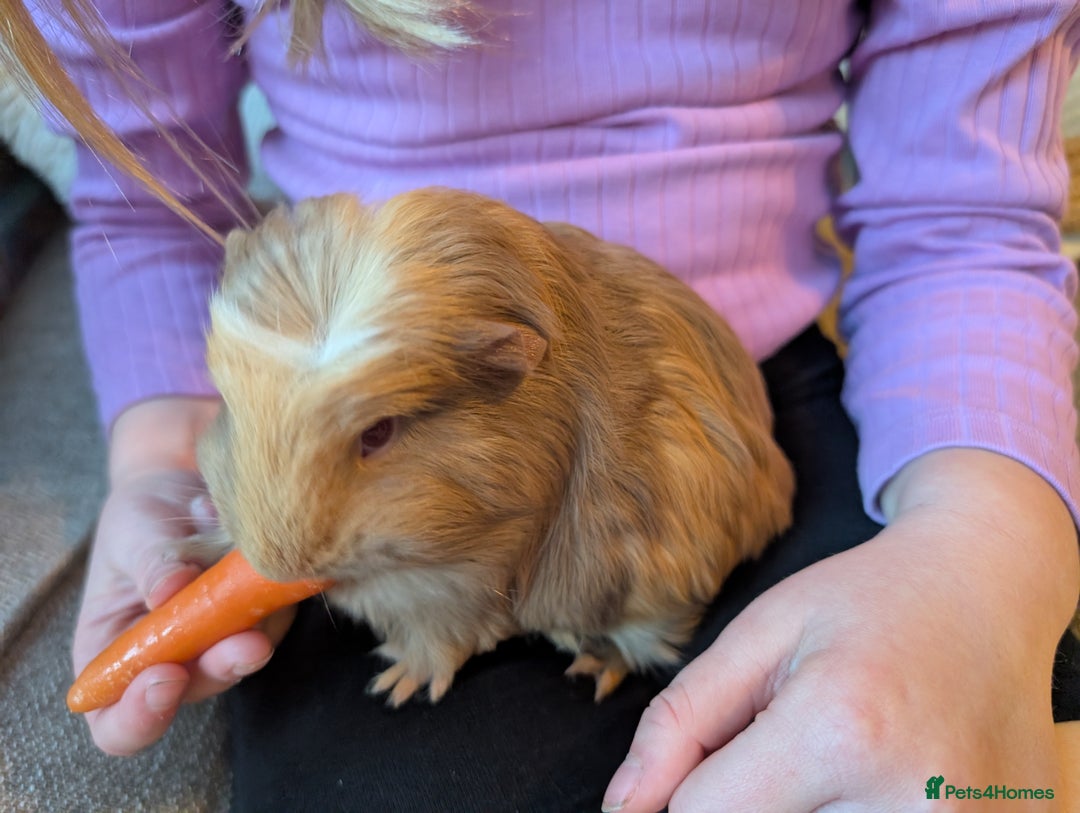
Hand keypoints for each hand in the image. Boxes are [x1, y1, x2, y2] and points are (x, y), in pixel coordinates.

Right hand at [74, 398, 292, 755]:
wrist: (182, 485)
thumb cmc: (140, 518)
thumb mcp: (130, 534)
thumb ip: (148, 564)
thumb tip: (170, 588)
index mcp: (114, 657)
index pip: (116, 722)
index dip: (139, 715)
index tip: (164, 676)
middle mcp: (171, 660)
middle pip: (196, 689)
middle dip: (223, 667)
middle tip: (247, 643)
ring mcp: (221, 640)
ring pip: (248, 653)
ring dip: (258, 623)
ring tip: (247, 562)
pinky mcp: (262, 613)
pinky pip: (277, 611)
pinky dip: (272, 581)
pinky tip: (254, 537)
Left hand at [604, 449, 1078, 811]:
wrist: (990, 594)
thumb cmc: (867, 603)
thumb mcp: (759, 634)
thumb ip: (679, 724)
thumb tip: (623, 810)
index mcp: (841, 730)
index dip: (685, 792)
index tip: (714, 755)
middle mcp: (913, 804)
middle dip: (751, 802)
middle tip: (788, 741)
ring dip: (803, 811)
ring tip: (831, 758)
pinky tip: (868, 779)